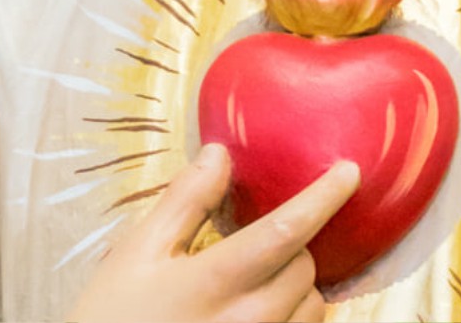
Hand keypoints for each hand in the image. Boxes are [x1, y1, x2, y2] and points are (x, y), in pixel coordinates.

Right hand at [66, 143, 359, 322]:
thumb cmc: (111, 319)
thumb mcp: (135, 255)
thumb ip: (183, 202)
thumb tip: (219, 154)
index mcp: (216, 281)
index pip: (288, 230)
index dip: (324, 197)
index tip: (349, 171)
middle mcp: (249, 321)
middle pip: (305, 269)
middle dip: (292, 249)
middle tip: (253, 248)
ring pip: (312, 309)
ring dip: (297, 288)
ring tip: (255, 286)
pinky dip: (292, 320)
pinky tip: (256, 314)